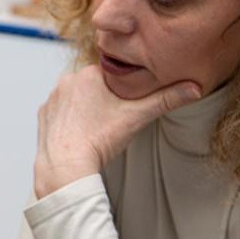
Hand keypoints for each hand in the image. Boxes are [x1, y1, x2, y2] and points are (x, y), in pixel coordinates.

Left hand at [34, 65, 200, 197]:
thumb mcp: (137, 117)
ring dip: (87, 107)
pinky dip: (70, 119)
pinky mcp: (43, 114)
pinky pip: (61, 111)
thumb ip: (166, 100)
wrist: (66, 166)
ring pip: (76, 97)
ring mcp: (52, 98)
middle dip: (105, 97)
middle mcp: (67, 80)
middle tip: (113, 118)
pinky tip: (80, 131)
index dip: (124, 87)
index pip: (113, 72)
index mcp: (89, 73)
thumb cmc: (100, 140)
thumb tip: (195, 88)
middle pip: (94, 83)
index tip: (127, 102)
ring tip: (97, 126)